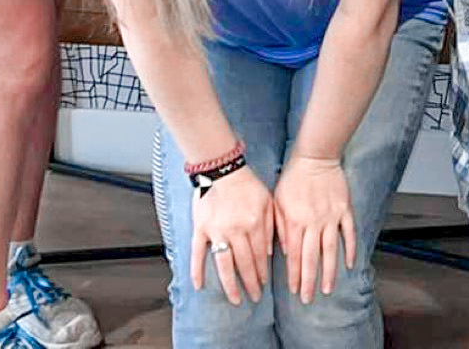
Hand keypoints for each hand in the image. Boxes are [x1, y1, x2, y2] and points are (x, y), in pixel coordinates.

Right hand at [188, 164, 274, 304]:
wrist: (222, 169)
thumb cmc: (247, 184)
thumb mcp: (268, 202)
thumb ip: (271, 227)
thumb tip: (269, 253)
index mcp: (255, 224)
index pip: (260, 256)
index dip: (262, 273)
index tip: (264, 286)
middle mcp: (237, 231)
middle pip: (245, 264)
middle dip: (251, 283)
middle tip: (254, 298)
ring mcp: (217, 231)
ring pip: (224, 264)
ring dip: (230, 284)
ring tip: (235, 299)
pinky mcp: (201, 228)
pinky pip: (198, 252)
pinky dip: (197, 269)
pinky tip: (199, 285)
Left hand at [272, 153, 354, 303]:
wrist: (315, 157)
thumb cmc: (293, 178)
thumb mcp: (277, 201)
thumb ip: (279, 227)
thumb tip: (283, 251)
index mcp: (295, 221)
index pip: (294, 254)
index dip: (293, 274)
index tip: (293, 290)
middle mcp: (314, 222)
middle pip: (311, 257)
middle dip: (309, 280)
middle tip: (308, 299)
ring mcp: (331, 217)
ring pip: (331, 250)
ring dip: (329, 271)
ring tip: (328, 289)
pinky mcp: (344, 210)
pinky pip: (349, 233)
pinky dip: (350, 249)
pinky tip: (350, 264)